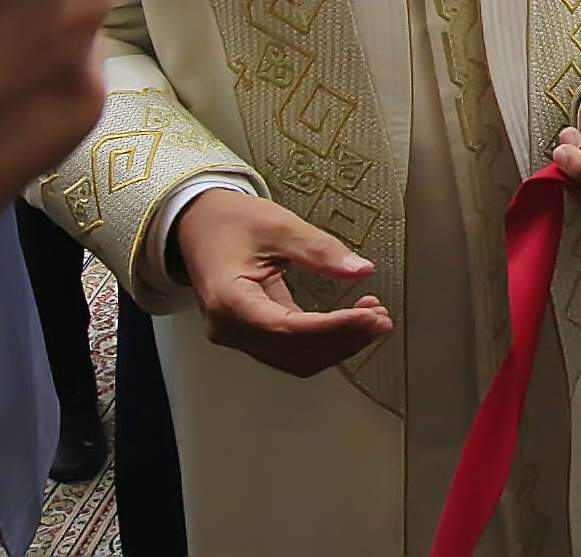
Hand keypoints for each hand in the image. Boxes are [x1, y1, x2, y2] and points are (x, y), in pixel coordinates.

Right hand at [172, 189, 391, 377]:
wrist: (199, 225)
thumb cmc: (231, 222)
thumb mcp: (279, 226)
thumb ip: (320, 251)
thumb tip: (361, 270)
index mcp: (229, 300)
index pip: (287, 328)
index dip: (333, 327)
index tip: (369, 316)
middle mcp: (229, 328)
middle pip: (293, 351)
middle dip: (342, 340)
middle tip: (381, 320)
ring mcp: (238, 335)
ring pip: (293, 357)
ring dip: (337, 345)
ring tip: (374, 321)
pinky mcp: (250, 333)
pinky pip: (289, 349)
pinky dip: (323, 341)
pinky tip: (351, 323)